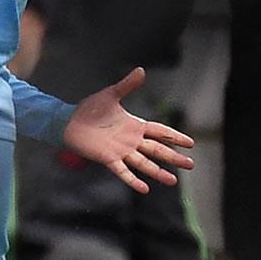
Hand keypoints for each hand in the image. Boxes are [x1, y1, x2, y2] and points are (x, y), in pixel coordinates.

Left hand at [64, 67, 194, 193]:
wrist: (69, 121)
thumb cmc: (90, 108)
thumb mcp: (111, 94)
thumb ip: (127, 85)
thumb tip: (141, 70)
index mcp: (134, 125)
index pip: (160, 132)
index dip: (174, 137)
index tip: (191, 143)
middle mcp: (131, 140)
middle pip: (157, 150)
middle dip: (174, 157)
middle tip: (190, 164)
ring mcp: (121, 151)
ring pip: (144, 163)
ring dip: (158, 172)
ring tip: (173, 180)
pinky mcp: (109, 159)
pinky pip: (123, 171)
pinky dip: (133, 180)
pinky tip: (145, 189)